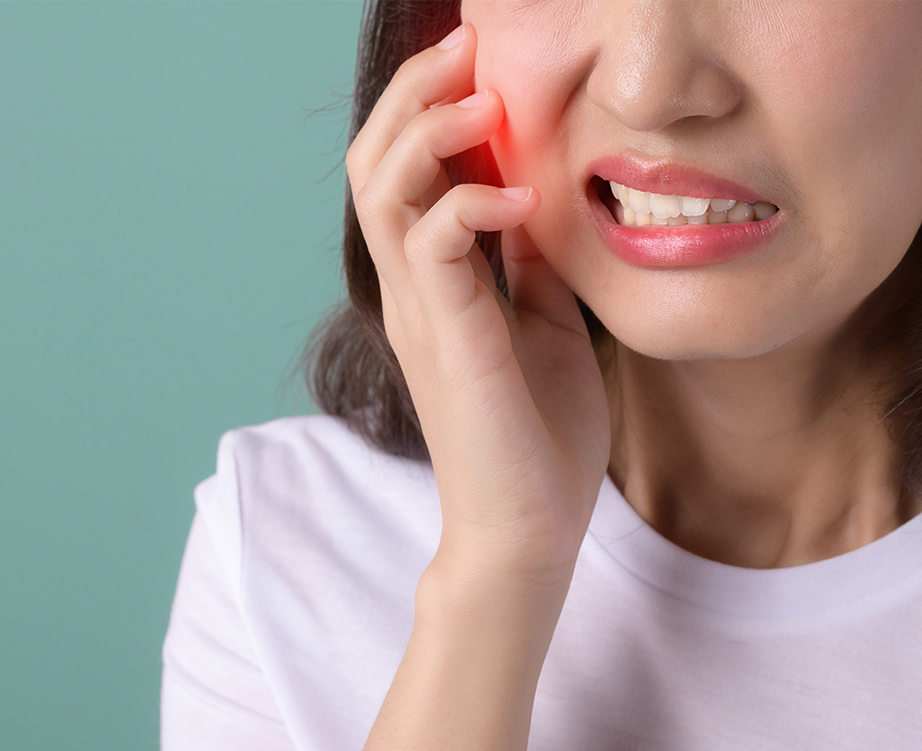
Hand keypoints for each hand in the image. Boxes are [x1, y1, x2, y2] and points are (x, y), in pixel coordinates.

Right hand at [345, 24, 610, 583]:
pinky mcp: (447, 340)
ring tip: (485, 96)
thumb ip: (528, 261)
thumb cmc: (539, 436)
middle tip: (469, 43)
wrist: (529, 531)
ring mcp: (421, 313)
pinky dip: (470, 204)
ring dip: (431, 128)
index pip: (405, 170)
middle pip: (376, 159)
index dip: (430, 104)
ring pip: (385, 188)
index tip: (481, 55)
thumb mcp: (545, 323)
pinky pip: (434, 245)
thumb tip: (536, 195)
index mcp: (433, 282)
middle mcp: (412, 289)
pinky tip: (520, 196)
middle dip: (417, 91)